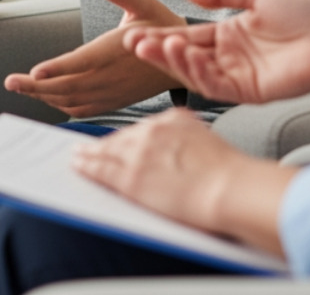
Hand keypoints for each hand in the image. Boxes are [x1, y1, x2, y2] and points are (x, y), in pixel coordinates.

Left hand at [4, 0, 179, 117]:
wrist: (185, 59)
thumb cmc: (162, 26)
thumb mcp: (145, 3)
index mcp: (116, 50)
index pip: (83, 61)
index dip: (59, 68)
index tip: (34, 72)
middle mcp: (112, 76)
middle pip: (69, 85)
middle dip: (36, 86)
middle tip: (10, 82)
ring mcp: (112, 92)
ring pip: (72, 100)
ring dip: (43, 96)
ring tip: (19, 87)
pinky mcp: (113, 101)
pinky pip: (82, 109)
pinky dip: (60, 105)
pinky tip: (45, 97)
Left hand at [72, 108, 291, 255]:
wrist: (232, 189)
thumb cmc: (230, 175)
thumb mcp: (208, 141)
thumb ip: (188, 140)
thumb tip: (181, 152)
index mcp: (173, 120)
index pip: (142, 129)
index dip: (128, 138)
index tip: (121, 142)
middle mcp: (152, 131)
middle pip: (121, 138)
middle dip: (106, 145)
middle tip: (90, 148)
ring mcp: (138, 154)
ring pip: (105, 151)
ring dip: (89, 153)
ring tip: (77, 156)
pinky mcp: (130, 178)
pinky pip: (100, 169)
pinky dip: (86, 166)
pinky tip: (78, 165)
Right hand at [124, 0, 309, 105]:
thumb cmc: (304, 14)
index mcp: (230, 35)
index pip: (189, 36)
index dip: (164, 35)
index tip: (138, 31)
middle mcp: (230, 57)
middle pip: (186, 56)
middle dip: (159, 51)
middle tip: (135, 43)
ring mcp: (238, 76)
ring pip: (196, 73)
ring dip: (174, 61)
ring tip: (158, 46)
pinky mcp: (249, 91)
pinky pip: (216, 87)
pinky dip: (198, 74)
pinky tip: (186, 58)